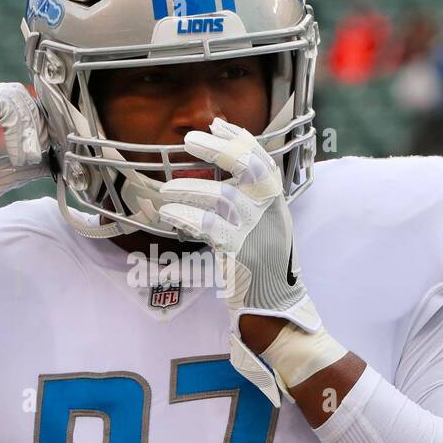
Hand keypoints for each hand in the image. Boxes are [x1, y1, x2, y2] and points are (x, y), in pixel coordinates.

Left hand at [158, 118, 339, 404]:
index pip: (264, 162)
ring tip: (164, 191)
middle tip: (190, 139)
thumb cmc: (264, 279)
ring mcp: (259, 236)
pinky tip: (168, 214)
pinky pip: (211, 228)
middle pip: (250, 168)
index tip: (218, 124)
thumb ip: (249, 212)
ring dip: (189, 190)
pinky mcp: (243, 257)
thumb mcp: (265, 237)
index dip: (241, 139)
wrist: (278, 318)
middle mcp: (272, 217)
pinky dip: (187, 217)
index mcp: (278, 210)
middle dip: (220, 149)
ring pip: (223, 198)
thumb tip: (221, 186)